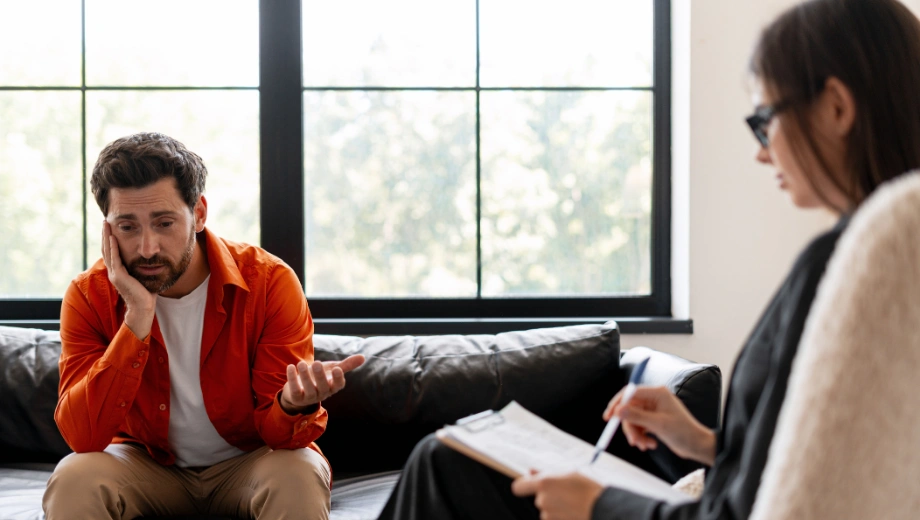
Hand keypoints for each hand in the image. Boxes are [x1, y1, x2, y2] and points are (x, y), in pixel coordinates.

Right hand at [102, 221, 155, 339]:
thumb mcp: (143, 275)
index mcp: (118, 271)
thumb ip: (143, 266)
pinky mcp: (119, 276)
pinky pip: (115, 258)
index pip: (111, 251)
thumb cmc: (146, 293)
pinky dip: (113, 247)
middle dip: (105, 234)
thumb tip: (151, 257)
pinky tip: (113, 237)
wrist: (144, 308)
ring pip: (108, 251)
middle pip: (106, 248)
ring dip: (107, 237)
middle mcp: (113, 271)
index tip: (111, 227)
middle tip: (106, 221)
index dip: (110, 239)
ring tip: (106, 224)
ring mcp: (114, 274)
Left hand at [280, 354, 365, 413]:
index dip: (338, 378)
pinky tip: (290, 367)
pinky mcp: (296, 398)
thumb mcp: (332, 370)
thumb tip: (363, 357)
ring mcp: (309, 397)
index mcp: (332, 387)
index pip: (338, 385)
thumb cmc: (319, 377)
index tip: (337, 369)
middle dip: (320, 376)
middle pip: (323, 387)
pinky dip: (292, 379)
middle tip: (316, 363)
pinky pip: (295, 390)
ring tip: (301, 363)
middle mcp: (322, 393)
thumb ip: (346, 365)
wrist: (300, 389)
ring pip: (308, 389)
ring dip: (305, 376)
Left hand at [511, 470, 603, 519]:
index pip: (518, 487)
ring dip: (555, 507)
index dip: (524, 486)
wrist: (603, 508)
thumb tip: (531, 472)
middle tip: (566, 492)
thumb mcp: (568, 473)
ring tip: (573, 503)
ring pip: (546, 510)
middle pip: (538, 498)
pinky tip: (573, 511)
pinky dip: (561, 516)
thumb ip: (545, 473)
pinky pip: (553, 519)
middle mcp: (543, 500)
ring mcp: (548, 515)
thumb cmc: (588, 489)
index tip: (530, 485)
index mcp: (544, 483)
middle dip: (549, 496)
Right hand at [604, 385, 715, 465]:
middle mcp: (654, 399)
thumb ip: (636, 416)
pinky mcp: (652, 420)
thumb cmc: (683, 432)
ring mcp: (653, 409)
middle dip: (630, 427)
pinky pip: (638, 426)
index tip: (609, 417)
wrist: (696, 446)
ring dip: (636, 434)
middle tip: (633, 441)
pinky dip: (641, 436)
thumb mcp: (658, 424)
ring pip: (632, 419)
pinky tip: (650, 444)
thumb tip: (618, 411)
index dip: (617, 404)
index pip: (630, 393)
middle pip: (629, 409)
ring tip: (644, 445)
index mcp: (657, 393)